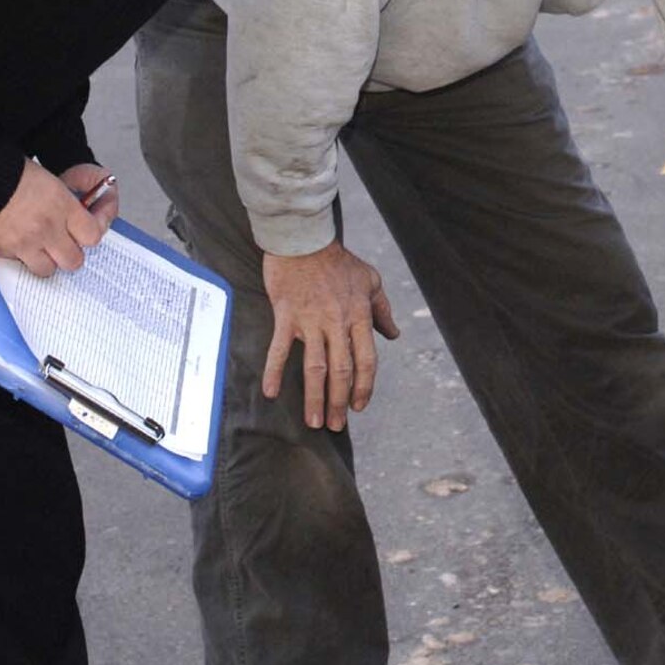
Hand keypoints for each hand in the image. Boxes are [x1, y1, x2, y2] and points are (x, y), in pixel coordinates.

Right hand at [0, 158, 109, 276]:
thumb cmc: (5, 171)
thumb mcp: (47, 178)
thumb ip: (66, 200)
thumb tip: (79, 209)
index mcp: (61, 205)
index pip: (94, 234)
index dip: (96, 230)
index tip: (94, 222)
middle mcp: (46, 228)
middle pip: (75, 260)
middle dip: (72, 252)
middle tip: (66, 240)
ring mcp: (23, 244)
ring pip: (48, 270)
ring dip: (48, 260)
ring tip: (41, 246)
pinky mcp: (2, 252)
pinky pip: (21, 265)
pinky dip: (23, 258)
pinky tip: (19, 242)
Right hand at [262, 244, 400, 430]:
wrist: (304, 239)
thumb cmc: (338, 261)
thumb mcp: (370, 281)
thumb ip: (382, 310)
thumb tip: (393, 334)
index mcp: (359, 316)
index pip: (366, 360)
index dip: (364, 386)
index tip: (360, 406)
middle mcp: (337, 322)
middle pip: (342, 371)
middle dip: (341, 402)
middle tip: (336, 426)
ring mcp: (311, 321)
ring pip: (315, 368)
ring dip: (315, 398)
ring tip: (314, 422)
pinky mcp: (286, 316)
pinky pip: (279, 349)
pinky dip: (273, 371)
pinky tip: (270, 392)